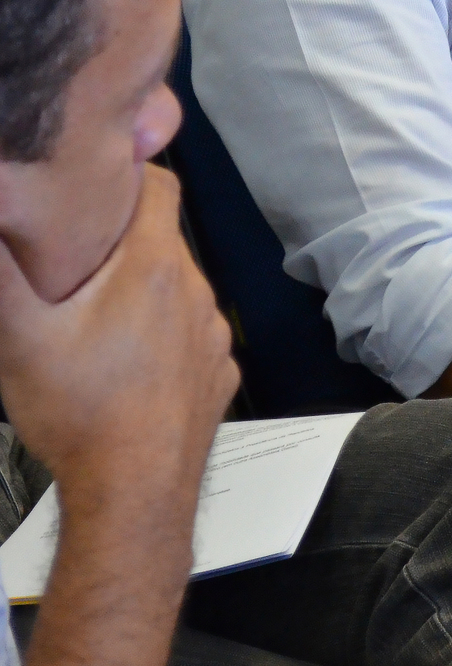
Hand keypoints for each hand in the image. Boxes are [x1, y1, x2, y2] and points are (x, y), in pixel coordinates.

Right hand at [0, 167, 234, 507]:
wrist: (135, 493)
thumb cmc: (79, 411)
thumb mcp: (19, 338)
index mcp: (154, 267)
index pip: (161, 185)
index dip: (128, 172)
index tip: (92, 179)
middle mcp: (196, 292)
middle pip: (164, 239)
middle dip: (121, 237)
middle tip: (72, 252)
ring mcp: (214, 335)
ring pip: (178, 289)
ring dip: (141, 288)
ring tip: (91, 309)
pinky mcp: (218, 373)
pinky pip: (190, 335)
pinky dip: (162, 333)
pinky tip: (123, 360)